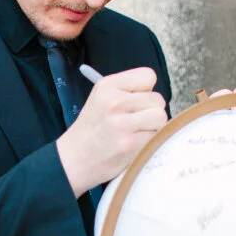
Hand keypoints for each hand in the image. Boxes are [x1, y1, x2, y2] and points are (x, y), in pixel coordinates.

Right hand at [56, 67, 166, 197]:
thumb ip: (127, 91)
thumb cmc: (92, 129)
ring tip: (135, 132)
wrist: (74, 159)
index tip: (136, 101)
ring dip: (153, 127)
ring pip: (161, 117)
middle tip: (134, 121)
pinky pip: (157, 137)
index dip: (146, 90)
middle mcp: (114, 102)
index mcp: (107, 86)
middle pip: (158, 99)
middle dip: (151, 111)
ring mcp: (122, 124)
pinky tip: (133, 144)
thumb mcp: (100, 99)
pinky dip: (149, 142)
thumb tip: (155, 94)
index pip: (148, 76)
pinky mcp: (130, 144)